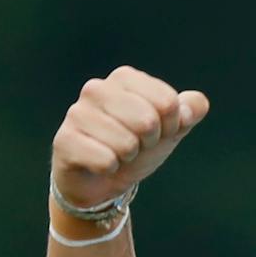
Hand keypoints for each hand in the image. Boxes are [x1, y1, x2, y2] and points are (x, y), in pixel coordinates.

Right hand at [51, 66, 210, 208]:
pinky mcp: (63, 140)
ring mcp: (76, 113)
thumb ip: (191, 110)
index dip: (170, 125)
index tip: (157, 131)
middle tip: (135, 144)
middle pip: (148, 121)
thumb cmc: (139, 146)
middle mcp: (97, 89)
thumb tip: (192, 107)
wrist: (103, 180)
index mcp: (124, 77)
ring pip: (127, 143)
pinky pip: (105, 160)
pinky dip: (110, 168)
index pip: (168, 102)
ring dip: (128, 156)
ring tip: (116, 153)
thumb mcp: (172, 127)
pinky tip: (99, 164)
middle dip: (149, 142)